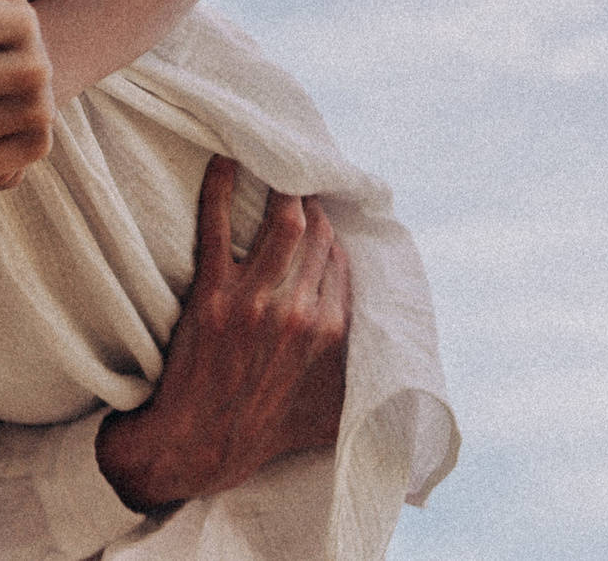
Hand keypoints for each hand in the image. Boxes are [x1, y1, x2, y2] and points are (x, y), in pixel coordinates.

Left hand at [93, 156, 349, 510]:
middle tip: (294, 180)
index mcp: (331, 333)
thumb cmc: (264, 430)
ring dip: (279, 188)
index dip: (326, 233)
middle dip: (308, 203)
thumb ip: (368, 392)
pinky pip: (218, 225)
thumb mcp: (332, 416)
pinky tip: (223, 162)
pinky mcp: (212, 295)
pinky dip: (221, 187)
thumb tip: (410, 394)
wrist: (196, 445)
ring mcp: (255, 302)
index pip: (338, 259)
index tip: (316, 215)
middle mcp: (300, 313)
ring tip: (269, 167)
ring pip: (281, 221)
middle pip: (314, 234)